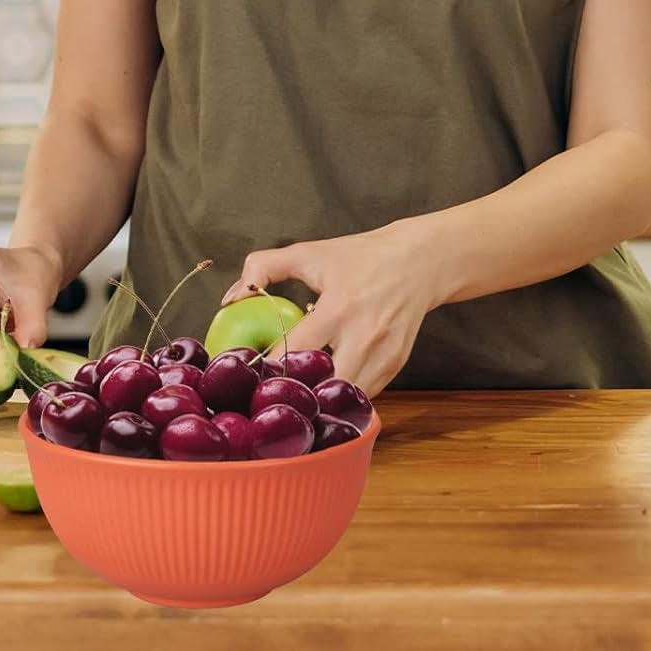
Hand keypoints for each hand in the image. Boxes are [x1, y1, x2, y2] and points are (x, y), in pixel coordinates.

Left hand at [218, 223, 433, 397]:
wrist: (418, 261)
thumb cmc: (357, 257)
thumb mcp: (307, 252)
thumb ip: (262, 268)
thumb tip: (232, 299)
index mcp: (338, 308)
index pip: (296, 352)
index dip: (269, 368)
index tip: (249, 373)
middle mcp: (364, 337)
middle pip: (323, 387)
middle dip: (295, 393)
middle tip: (270, 392)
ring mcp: (384, 356)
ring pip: (344, 398)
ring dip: (320, 398)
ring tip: (296, 392)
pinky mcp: (396, 366)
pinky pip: (363, 394)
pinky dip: (341, 394)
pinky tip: (324, 385)